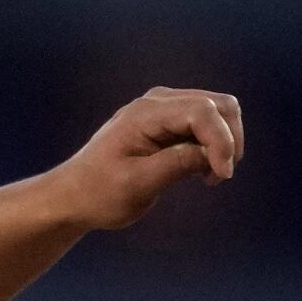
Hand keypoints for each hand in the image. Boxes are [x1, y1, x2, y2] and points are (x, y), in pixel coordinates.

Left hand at [50, 86, 243, 230]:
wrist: (73, 197)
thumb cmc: (98, 194)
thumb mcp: (136, 185)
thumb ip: (176, 164)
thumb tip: (211, 152)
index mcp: (145, 114)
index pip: (202, 112)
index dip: (221, 141)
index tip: (222, 175)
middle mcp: (158, 103)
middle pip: (219, 105)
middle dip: (228, 139)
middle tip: (218, 177)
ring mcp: (163, 110)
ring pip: (217, 112)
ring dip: (224, 142)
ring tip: (210, 177)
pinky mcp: (168, 123)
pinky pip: (205, 124)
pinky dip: (212, 145)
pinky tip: (201, 172)